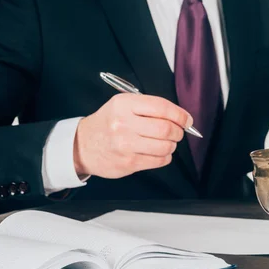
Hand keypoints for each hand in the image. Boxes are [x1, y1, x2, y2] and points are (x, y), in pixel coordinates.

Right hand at [73, 94, 191, 178]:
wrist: (82, 145)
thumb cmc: (108, 123)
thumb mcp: (123, 105)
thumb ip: (150, 108)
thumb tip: (181, 117)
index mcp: (124, 104)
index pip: (161, 107)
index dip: (180, 114)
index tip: (187, 120)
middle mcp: (123, 123)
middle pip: (166, 128)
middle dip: (178, 131)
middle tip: (178, 132)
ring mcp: (125, 145)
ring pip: (165, 146)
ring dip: (172, 145)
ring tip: (167, 142)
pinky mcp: (128, 163)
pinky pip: (159, 160)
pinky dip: (165, 157)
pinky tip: (158, 152)